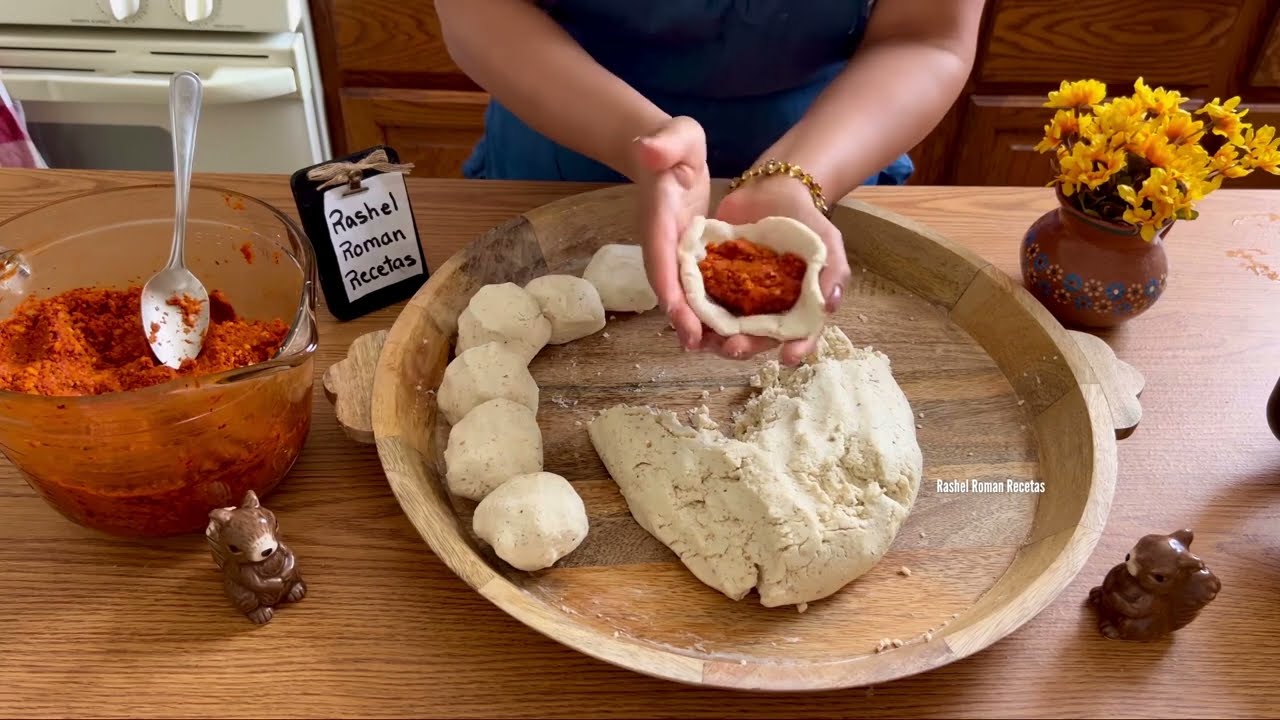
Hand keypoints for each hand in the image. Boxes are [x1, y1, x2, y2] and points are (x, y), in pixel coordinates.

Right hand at [632, 116, 710, 351]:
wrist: (668, 154)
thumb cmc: (673, 144)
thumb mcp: (675, 135)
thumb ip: (663, 143)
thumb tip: (646, 148)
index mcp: (658, 220)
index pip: (660, 258)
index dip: (668, 289)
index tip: (679, 316)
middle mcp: (662, 245)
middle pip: (669, 289)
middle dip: (683, 320)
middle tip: (700, 347)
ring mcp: (674, 255)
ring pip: (683, 297)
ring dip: (697, 325)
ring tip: (719, 349)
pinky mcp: (688, 260)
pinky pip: (697, 291)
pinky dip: (709, 312)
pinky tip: (730, 332)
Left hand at [713, 174, 850, 364]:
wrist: (774, 189)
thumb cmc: (807, 221)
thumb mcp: (828, 243)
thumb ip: (833, 273)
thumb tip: (830, 307)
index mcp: (796, 306)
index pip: (799, 334)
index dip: (797, 348)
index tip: (790, 358)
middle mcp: (767, 309)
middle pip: (756, 338)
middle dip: (744, 347)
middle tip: (733, 348)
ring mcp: (740, 297)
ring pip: (727, 327)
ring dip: (715, 339)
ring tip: (704, 342)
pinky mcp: (717, 280)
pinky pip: (704, 300)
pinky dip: (694, 311)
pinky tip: (687, 317)